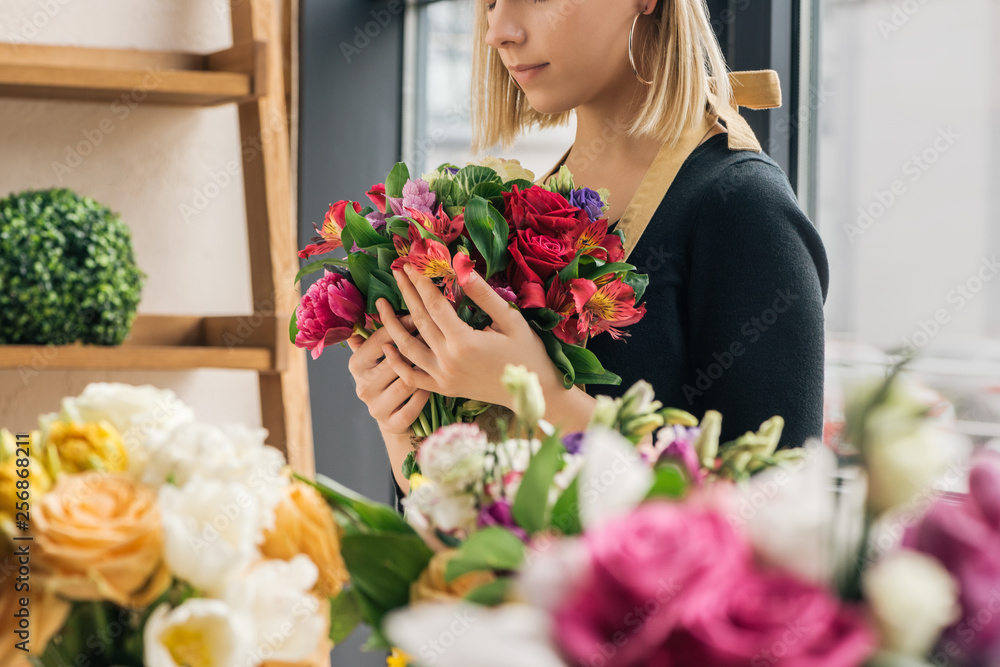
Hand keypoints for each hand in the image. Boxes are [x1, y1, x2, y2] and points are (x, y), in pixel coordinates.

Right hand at [346, 317, 429, 437]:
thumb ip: (376, 333)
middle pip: (394, 361)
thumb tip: (378, 304)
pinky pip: (414, 405)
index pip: (379, 340)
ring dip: (423, 371)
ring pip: (407, 383)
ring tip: (436, 359)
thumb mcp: (378, 356)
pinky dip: (424, 395)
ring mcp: (376, 407)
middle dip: (416, 347)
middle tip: (435, 336)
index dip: (400, 325)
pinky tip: (432, 385)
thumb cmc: (390, 376)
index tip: (418, 315)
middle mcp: (362, 387)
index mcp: (356, 365)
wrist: (393, 415)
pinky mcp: (392, 424)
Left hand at [375, 263, 566, 413]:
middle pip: (419, 321)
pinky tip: (387, 346)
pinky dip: (397, 362)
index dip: (422, 283)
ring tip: (381, 305)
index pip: (435, 305)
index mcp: (465, 342)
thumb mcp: (511, 320)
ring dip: (392, 325)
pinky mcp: (444, 389)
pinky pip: (412, 377)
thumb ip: (484, 295)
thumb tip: (462, 267)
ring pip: (408, 348)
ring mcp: (443, 378)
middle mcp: (448, 361)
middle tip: (397, 272)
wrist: (534, 393)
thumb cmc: (527, 353)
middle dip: (407, 294)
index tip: (412, 265)